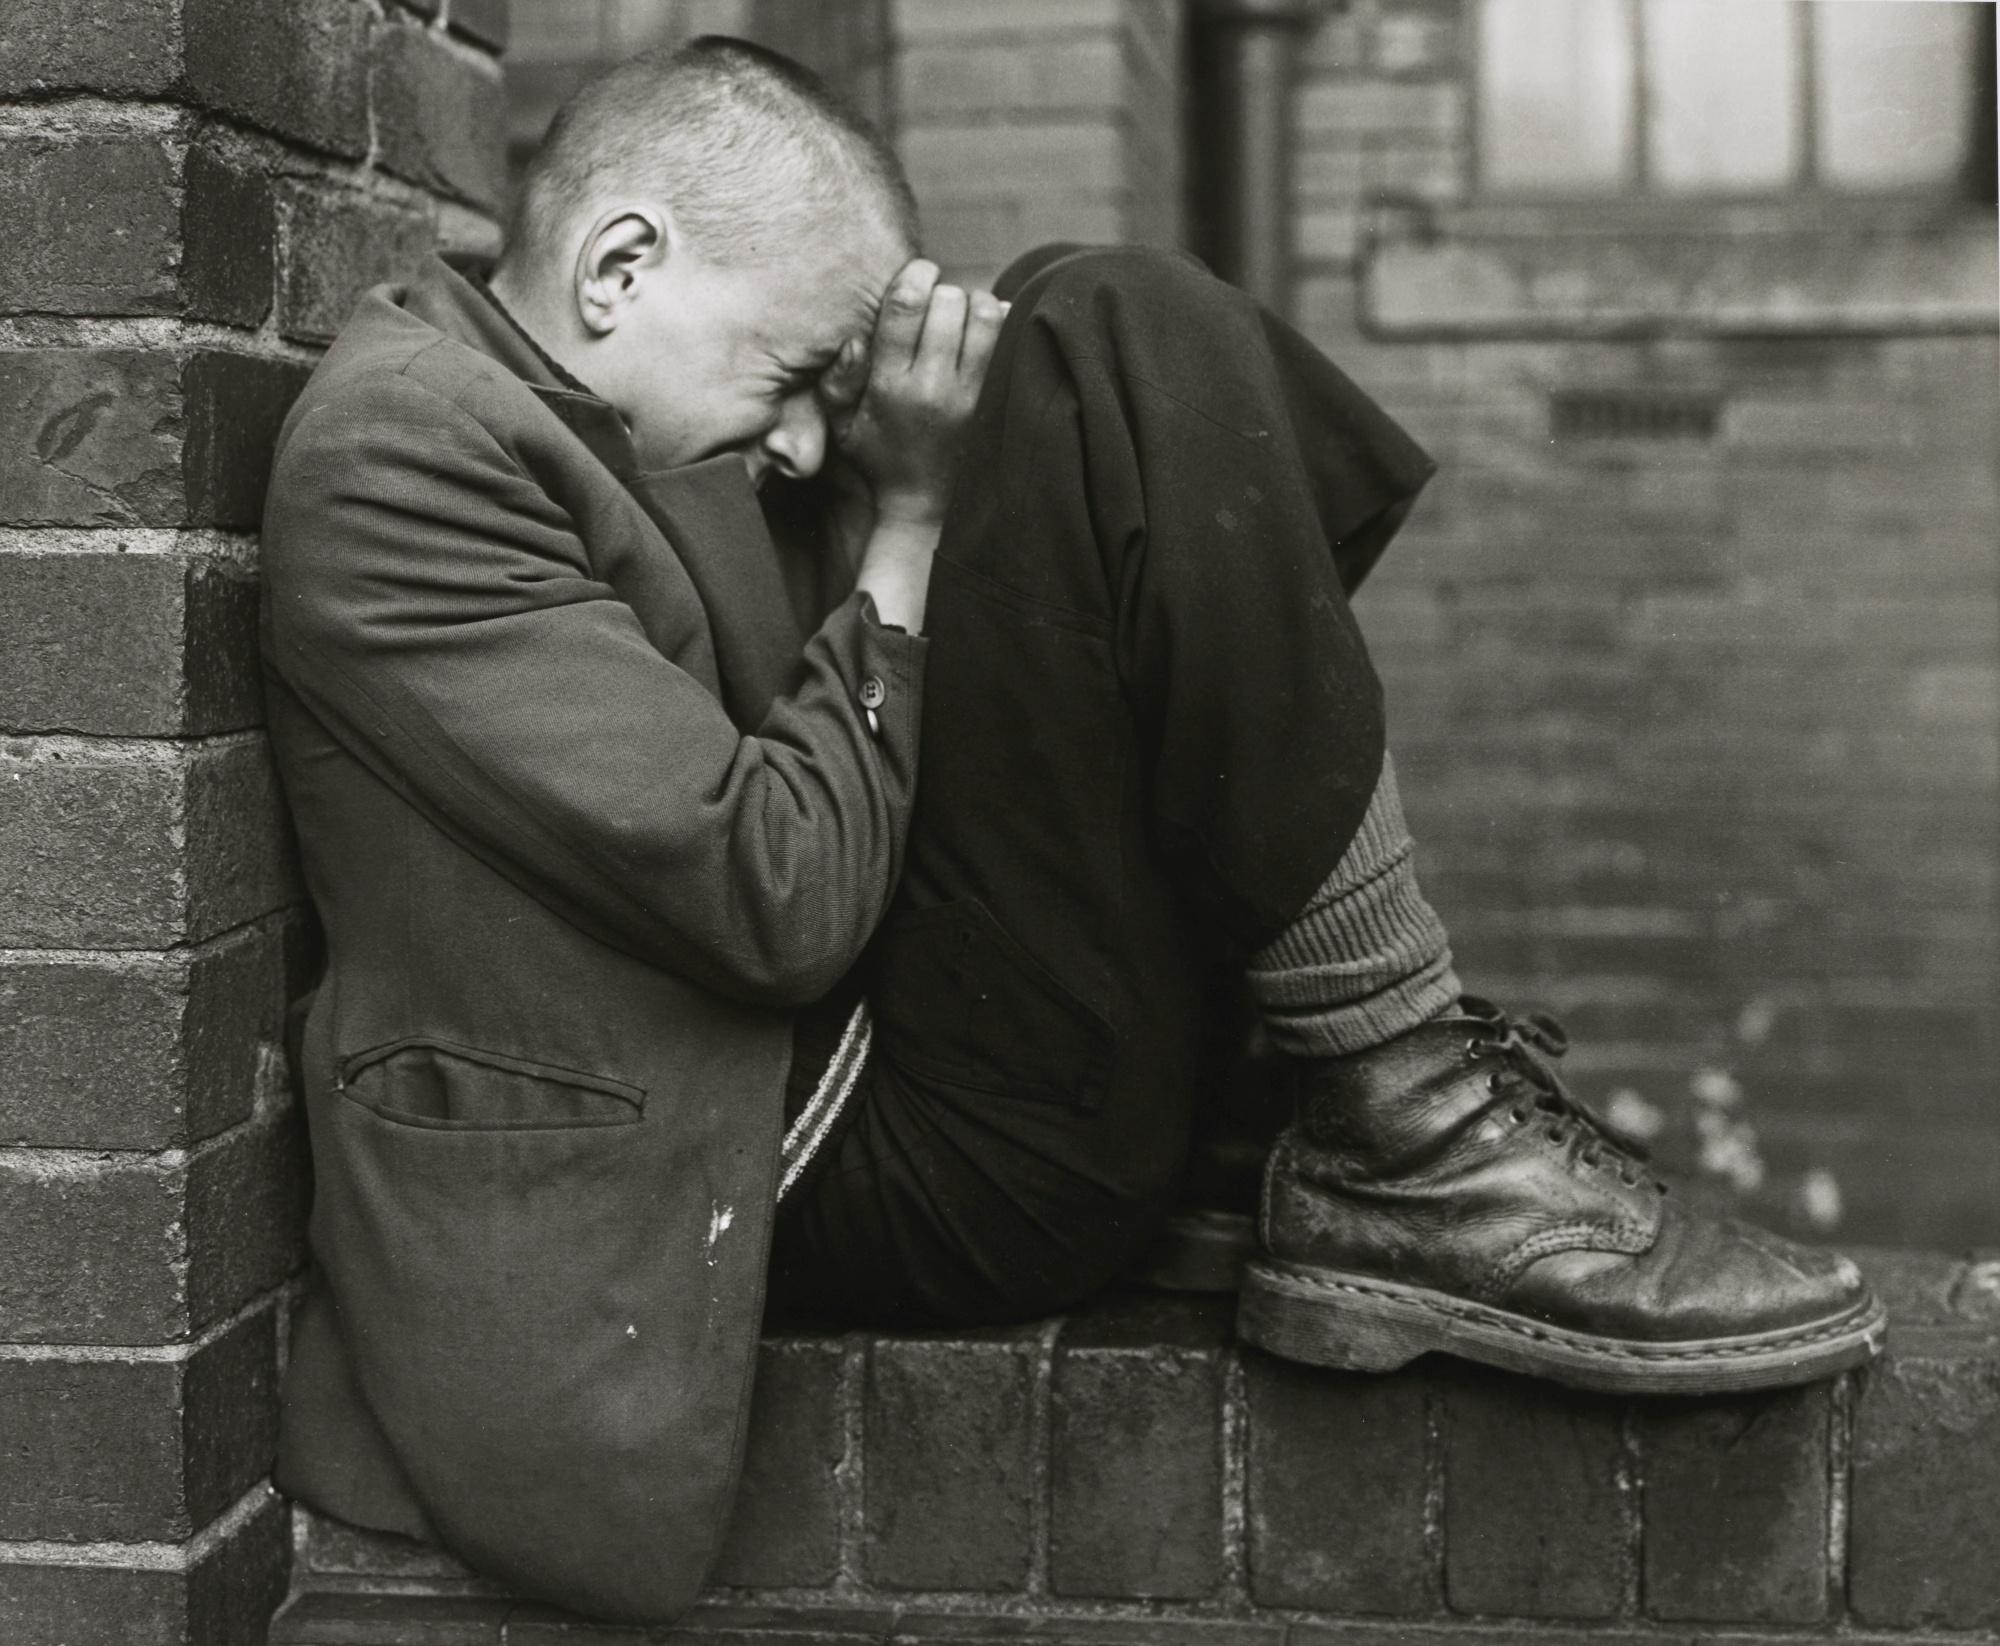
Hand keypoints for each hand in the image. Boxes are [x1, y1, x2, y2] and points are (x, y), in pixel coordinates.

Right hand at [830, 258, 1007, 527]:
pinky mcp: (993, 403)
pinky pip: (1007, 342)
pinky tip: (987, 327)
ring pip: (984, 317)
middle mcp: (930, 387)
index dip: (914, 276)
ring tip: (965, 312)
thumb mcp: (843, 425)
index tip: (920, 271)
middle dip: (944, 290)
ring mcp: (967, 396)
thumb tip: (853, 340)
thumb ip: (837, 381)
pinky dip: (1001, 322)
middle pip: (947, 303)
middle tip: (940, 300)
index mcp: (889, 385)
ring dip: (976, 301)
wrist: (923, 505)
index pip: (903, 309)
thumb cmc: (880, 458)